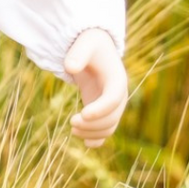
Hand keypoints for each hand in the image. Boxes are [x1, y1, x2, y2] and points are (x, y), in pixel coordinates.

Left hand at [64, 28, 127, 143]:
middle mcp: (119, 95)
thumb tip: (69, 68)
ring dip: (92, 133)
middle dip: (93, 124)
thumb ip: (78, 53)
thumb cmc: (89, 45)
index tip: (82, 115)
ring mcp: (112, 105)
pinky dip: (97, 139)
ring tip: (72, 130)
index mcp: (117, 80)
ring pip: (109, 127)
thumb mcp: (84, 44)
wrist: (95, 50)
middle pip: (112, 117)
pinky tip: (85, 143)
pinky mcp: (103, 110)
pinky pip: (105, 130)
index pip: (113, 99)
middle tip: (72, 123)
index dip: (100, 109)